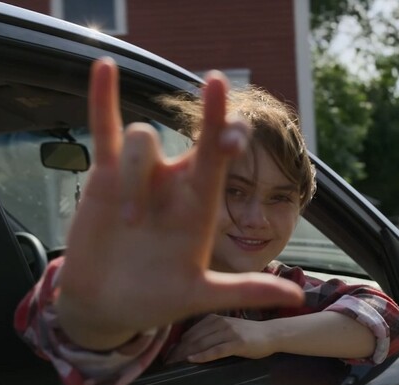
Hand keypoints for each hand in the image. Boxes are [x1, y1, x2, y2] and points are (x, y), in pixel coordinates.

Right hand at [54, 58, 303, 349]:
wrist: (106, 304)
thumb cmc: (156, 299)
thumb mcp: (199, 295)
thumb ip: (244, 290)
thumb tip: (295, 299)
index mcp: (201, 206)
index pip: (222, 161)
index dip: (231, 138)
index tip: (237, 133)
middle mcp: (176, 184)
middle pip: (198, 137)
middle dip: (212, 116)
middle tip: (218, 84)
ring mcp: (142, 175)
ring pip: (143, 142)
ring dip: (134, 178)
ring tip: (128, 224)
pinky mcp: (104, 174)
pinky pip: (105, 129)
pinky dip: (103, 98)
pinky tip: (104, 67)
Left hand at [167, 314, 275, 362]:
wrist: (271, 333)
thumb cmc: (248, 332)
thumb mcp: (227, 326)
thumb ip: (209, 331)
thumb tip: (188, 342)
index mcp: (215, 317)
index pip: (191, 331)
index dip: (178, 344)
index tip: (168, 355)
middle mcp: (220, 322)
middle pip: (194, 338)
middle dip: (179, 350)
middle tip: (168, 361)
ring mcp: (229, 332)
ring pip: (202, 343)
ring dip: (186, 354)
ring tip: (175, 363)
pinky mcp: (237, 343)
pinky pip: (216, 350)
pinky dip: (202, 355)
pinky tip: (192, 359)